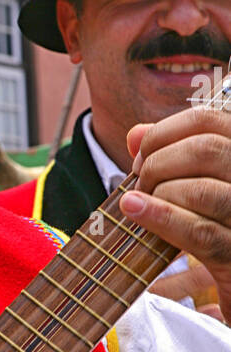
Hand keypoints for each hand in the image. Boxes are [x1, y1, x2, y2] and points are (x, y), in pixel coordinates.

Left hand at [120, 107, 230, 322]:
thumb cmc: (217, 230)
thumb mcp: (197, 187)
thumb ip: (170, 155)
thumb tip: (135, 135)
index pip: (209, 120)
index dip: (163, 132)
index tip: (140, 155)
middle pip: (205, 150)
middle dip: (156, 163)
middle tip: (138, 185)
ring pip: (201, 189)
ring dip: (158, 193)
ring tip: (137, 205)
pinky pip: (200, 232)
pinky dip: (160, 218)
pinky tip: (134, 212)